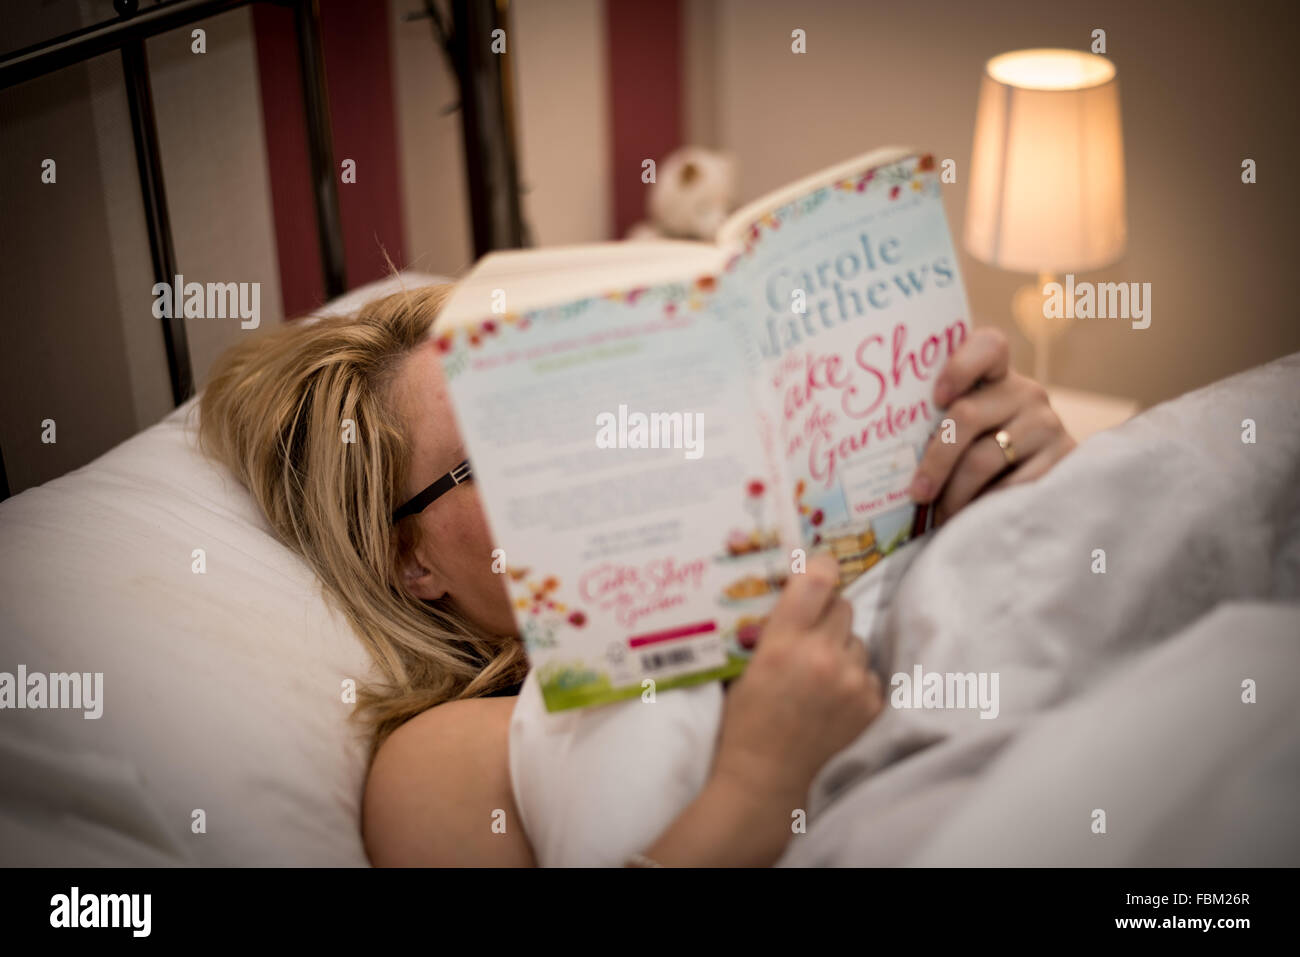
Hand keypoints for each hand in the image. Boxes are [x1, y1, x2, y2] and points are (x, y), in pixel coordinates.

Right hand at [711, 554, 883, 804]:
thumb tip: (797, 589)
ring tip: (819, 675)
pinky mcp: (870, 704)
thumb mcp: (747, 665)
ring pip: (858, 639)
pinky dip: (854, 679)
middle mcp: (822, 656)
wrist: (766, 779)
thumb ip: (776, 628)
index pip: (817, 580)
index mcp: (783, 643)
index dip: (821, 566)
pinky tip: (832, 698)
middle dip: (828, 614)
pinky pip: (869, 672)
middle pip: (843, 605)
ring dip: (842, 648)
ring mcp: (851, 681)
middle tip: (811, 633)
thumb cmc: (746, 721)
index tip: (820, 567)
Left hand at [908, 327, 1074, 524]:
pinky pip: (1011, 487)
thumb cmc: (980, 453)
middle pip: (967, 416)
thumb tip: (876, 458)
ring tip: (939, 516)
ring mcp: (1046, 423)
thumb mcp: (963, 432)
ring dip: (954, 493)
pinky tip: (970, 519)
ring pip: (984, 457)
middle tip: (917, 494)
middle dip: (935, 460)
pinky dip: (983, 506)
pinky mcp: (1062, 459)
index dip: (960, 367)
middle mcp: (1025, 391)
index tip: (935, 399)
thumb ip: (937, 425)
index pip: (988, 346)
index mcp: (995, 374)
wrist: (1047, 483)